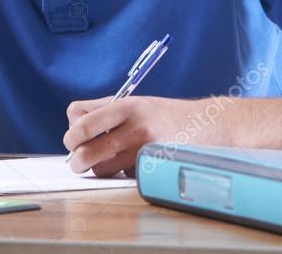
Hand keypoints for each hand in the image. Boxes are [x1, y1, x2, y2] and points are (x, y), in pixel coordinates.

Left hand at [64, 95, 208, 177]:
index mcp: (126, 104)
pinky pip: (123, 178)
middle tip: (80, 160)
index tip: (76, 136)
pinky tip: (135, 163)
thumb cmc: (165, 115)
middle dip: (77, 160)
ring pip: (102, 169)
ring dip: (100, 169)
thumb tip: (73, 129)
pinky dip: (123, 175)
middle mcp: (133, 126)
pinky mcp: (152, 170)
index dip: (72, 129)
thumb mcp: (137, 103)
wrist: (208, 124)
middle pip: (84, 150)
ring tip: (111, 159)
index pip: (80, 117)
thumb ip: (106, 112)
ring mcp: (143, 150)